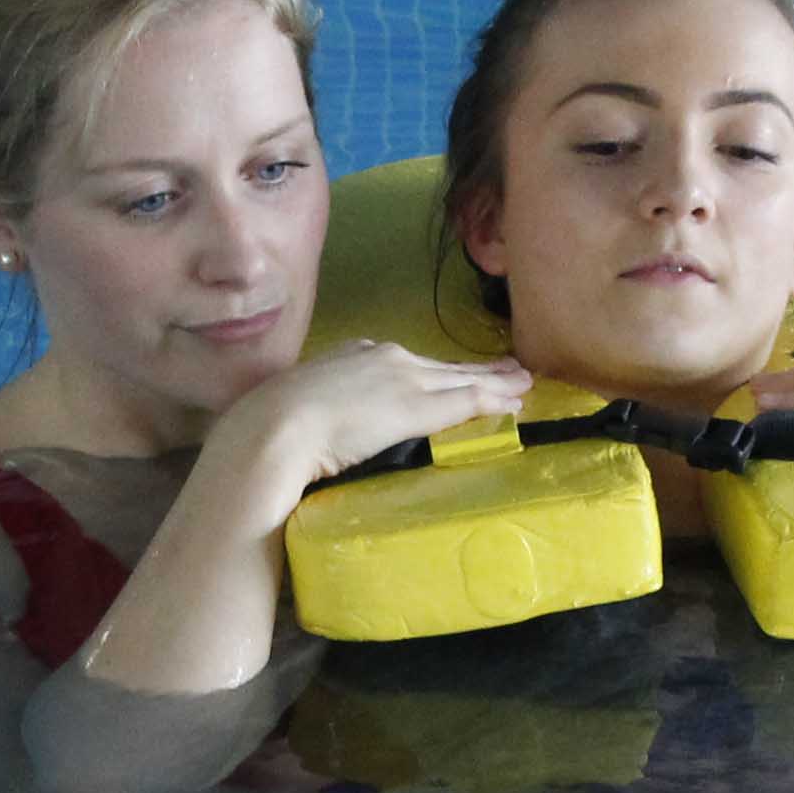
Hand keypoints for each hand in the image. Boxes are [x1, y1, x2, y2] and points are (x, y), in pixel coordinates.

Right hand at [213, 338, 535, 505]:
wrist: (274, 429)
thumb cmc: (270, 427)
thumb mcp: (296, 409)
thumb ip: (316, 414)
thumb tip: (315, 437)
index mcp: (351, 355)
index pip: (405, 364)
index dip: (433, 371)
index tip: (450, 374)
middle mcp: (383, 358)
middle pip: (441, 367)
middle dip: (477, 371)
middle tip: (510, 370)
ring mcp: (404, 380)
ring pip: (462, 380)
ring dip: (496, 383)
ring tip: (523, 384)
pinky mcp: (418, 406)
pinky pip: (467, 400)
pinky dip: (495, 401)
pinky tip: (516, 403)